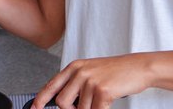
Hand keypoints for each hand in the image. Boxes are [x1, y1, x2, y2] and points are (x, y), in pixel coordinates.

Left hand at [32, 54, 151, 108]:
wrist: (138, 67)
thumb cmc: (115, 71)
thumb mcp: (90, 71)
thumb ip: (75, 83)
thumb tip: (62, 101)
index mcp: (74, 67)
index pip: (51, 85)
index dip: (40, 99)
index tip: (34, 108)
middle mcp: (80, 72)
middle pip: (62, 102)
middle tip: (84, 106)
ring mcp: (90, 81)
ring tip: (101, 100)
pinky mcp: (102, 91)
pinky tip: (107, 103)